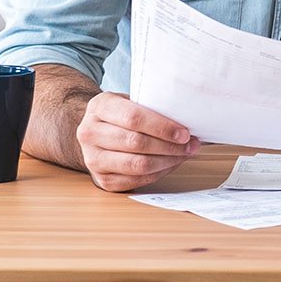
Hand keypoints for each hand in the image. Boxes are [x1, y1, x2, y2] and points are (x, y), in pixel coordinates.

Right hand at [75, 92, 200, 191]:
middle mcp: (90, 133)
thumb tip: (186, 122)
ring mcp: (93, 159)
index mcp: (99, 107)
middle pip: (137, 143)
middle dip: (169, 146)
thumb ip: (151, 108)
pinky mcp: (102, 180)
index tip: (184, 133)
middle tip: (190, 145)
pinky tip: (170, 164)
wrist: (94, 132)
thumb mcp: (128, 101)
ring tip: (183, 154)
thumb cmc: (119, 115)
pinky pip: (136, 180)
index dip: (162, 127)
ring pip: (138, 165)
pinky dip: (159, 173)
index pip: (133, 118)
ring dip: (167, 161)